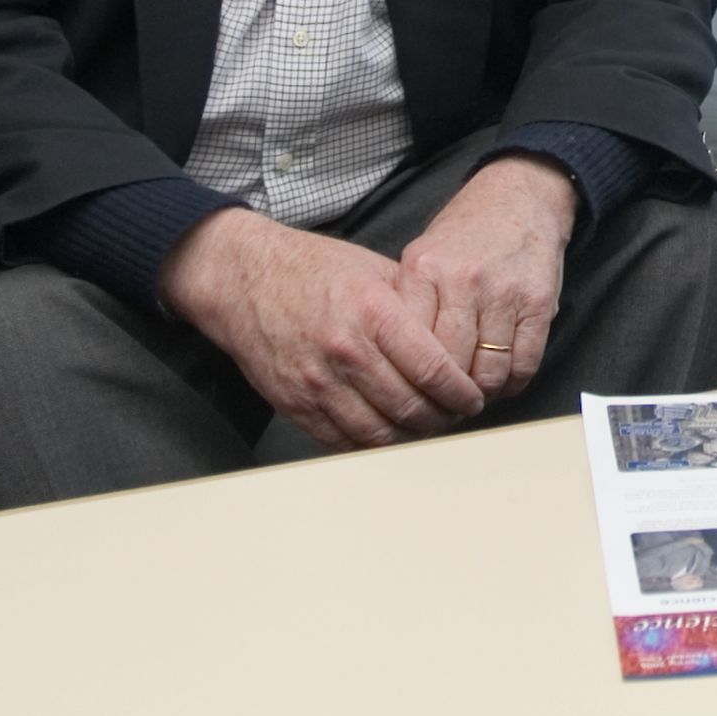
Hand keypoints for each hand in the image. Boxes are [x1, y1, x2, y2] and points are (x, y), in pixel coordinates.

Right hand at [160, 207, 483, 449]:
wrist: (243, 281)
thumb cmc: (314, 270)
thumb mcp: (374, 270)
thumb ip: (416, 305)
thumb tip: (460, 339)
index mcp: (373, 312)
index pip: (433, 370)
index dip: (462, 393)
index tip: (473, 398)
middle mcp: (346, 351)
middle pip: (411, 408)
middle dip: (444, 418)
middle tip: (456, 415)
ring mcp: (317, 383)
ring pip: (381, 433)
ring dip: (412, 437)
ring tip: (428, 425)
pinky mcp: (296, 405)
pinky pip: (344, 443)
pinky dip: (374, 445)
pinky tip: (390, 432)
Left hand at [396, 155, 578, 406]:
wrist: (518, 199)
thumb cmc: (464, 236)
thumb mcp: (421, 258)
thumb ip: (408, 307)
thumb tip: (394, 371)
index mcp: (421, 269)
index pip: (409, 348)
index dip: (412, 384)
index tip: (415, 398)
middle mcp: (461, 280)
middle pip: (449, 367)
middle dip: (447, 396)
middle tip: (446, 405)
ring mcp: (502, 291)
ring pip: (488, 373)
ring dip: (482, 392)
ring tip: (475, 392)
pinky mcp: (538, 301)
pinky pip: (525, 363)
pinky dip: (513, 382)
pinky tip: (504, 378)